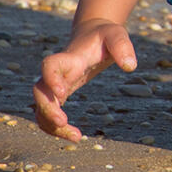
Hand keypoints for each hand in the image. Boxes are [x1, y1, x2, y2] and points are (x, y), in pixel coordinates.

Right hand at [33, 18, 136, 140]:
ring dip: (51, 124)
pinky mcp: (59, 95)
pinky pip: (48, 114)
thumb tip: (130, 67)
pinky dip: (56, 128)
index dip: (51, 79)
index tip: (62, 93)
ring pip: (41, 107)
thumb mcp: (117, 34)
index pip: (50, 65)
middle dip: (47, 109)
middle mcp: (58, 73)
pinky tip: (75, 136)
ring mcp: (55, 85)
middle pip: (40, 91)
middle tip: (63, 123)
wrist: (92, 34)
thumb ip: (123, 47)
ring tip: (75, 137)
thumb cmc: (105, 35)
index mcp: (70, 57)